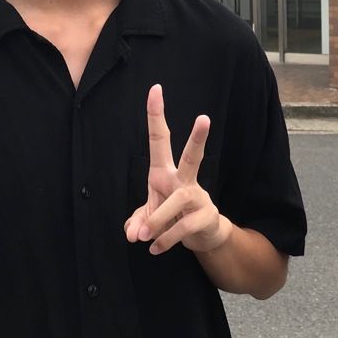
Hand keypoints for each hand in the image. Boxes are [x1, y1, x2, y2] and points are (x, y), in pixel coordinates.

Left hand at [125, 84, 230, 254]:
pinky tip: (156, 248)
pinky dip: (164, 240)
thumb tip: (132, 233)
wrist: (202, 236)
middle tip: (205, 118)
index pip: (159, 138)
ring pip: (175, 203)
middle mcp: (183, 180)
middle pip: (193, 156)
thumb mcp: (149, 216)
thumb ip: (138, 221)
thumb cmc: (172, 216)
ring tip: (145, 237)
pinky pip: (180, 228)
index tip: (155, 89)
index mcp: (165, 172)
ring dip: (157, 222)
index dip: (156, 115)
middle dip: (198, 138)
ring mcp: (197, 197)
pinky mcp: (204, 216)